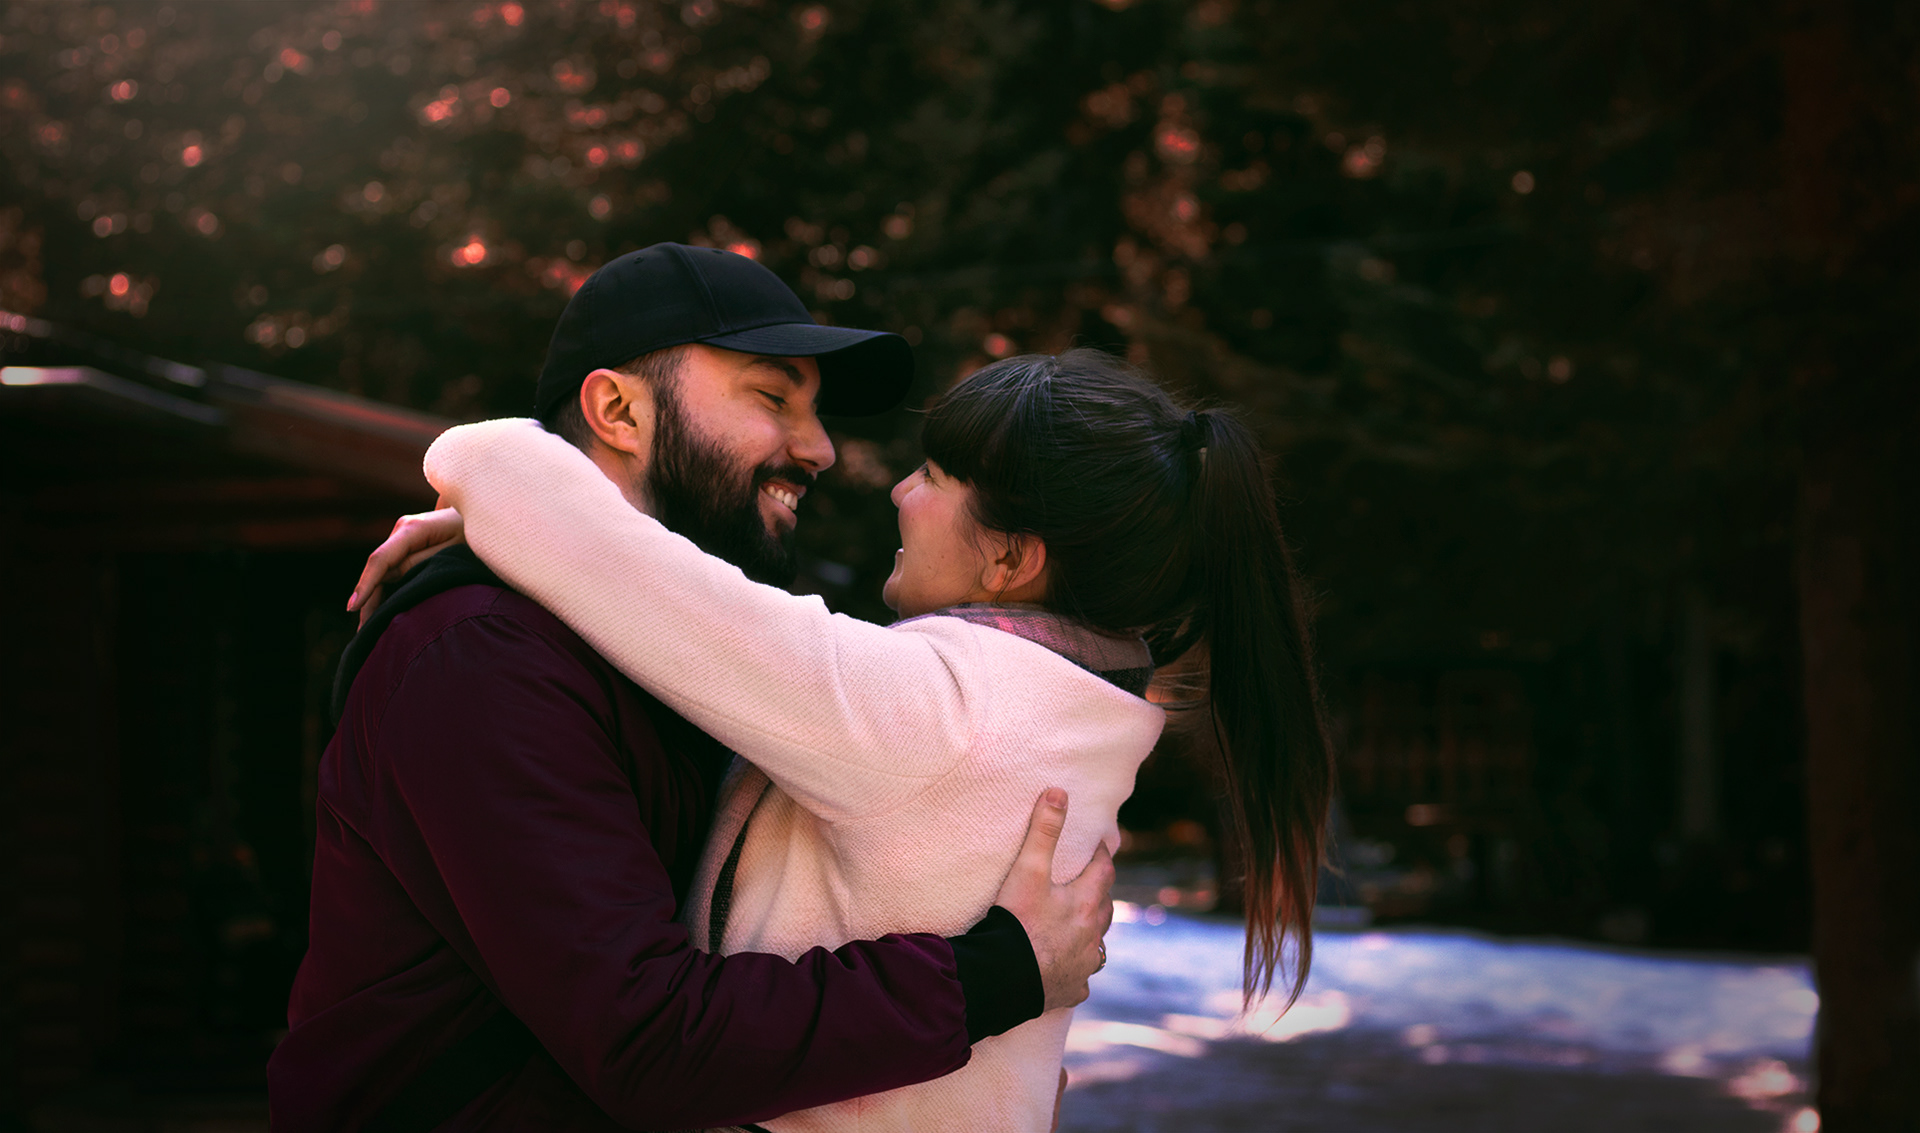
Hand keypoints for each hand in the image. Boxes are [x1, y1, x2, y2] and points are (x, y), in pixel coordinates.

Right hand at [347, 506, 465, 626]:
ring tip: (369, 630)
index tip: (352, 607)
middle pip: (377, 569)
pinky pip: (392, 567)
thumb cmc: (472, 531)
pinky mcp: (408, 542)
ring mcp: (403, 535)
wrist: (481, 511)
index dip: (365, 585)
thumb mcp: (453, 550)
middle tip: (363, 634)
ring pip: (382, 570)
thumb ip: (422, 563)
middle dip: (367, 600)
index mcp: (412, 529)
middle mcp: (402, 529)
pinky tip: (381, 611)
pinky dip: (385, 587)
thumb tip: (394, 576)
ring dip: (374, 597)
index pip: (380, 560)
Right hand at [993, 788, 1114, 1013]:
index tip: (1099, 846)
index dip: (1101, 855)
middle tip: (1090, 882)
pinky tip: (1065, 968)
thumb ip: (1043, 831)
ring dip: (1091, 932)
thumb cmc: (1016, 922)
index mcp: (1085, 904)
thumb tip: (1058, 791)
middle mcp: (1092, 936)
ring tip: (1080, 925)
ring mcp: (1084, 966)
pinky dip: (1075, 969)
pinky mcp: (1072, 990)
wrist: (1002, 979)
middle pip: (1104, 908)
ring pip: (1096, 944)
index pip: (1104, 871)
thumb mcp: (1028, 871)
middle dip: (1099, 894)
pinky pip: (1080, 978)